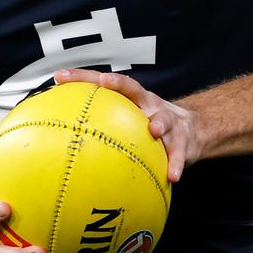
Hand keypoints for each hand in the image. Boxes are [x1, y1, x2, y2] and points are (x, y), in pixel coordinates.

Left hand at [54, 69, 201, 182]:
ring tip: (154, 130)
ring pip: (163, 119)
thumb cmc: (150, 126)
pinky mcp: (183, 141)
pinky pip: (179, 154)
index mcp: (131, 99)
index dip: (81, 77)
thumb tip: (62, 143)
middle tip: (106, 81)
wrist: (193, 130)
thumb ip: (102, 127)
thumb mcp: (130, 122)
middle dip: (120, 84)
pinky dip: (176, 164)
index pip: (103, 84)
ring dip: (159, 123)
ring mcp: (168, 120)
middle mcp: (148, 104)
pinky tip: (172, 176)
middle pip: (134, 89)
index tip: (59, 76)